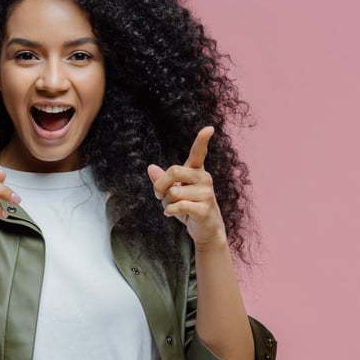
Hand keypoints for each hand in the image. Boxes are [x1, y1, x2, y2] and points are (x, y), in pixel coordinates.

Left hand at [146, 126, 227, 249]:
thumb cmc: (189, 207)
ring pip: (173, 192)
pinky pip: (179, 205)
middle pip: (174, 171)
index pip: (199, 153)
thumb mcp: (173, 192)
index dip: (202, 140)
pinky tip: (171, 214)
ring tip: (172, 207)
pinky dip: (170, 210)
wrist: (206, 230)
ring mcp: (206, 193)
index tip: (209, 128)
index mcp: (197, 171)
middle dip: (160, 184)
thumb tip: (151, 167)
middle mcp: (204, 178)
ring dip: (166, 202)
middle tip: (158, 195)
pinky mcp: (204, 209)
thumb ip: (163, 180)